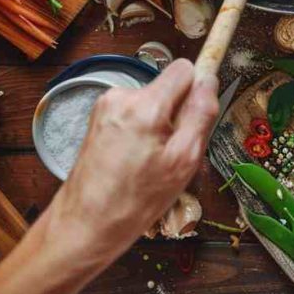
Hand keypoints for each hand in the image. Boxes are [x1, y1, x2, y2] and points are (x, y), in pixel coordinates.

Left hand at [44, 60, 218, 266]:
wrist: (84, 224)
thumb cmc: (135, 201)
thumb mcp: (183, 162)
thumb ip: (200, 115)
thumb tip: (208, 79)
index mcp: (145, 106)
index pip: (184, 68)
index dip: (196, 90)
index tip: (196, 116)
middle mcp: (122, 96)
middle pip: (168, 87)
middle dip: (176, 113)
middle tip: (171, 152)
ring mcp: (106, 105)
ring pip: (152, 101)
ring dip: (158, 124)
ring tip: (150, 161)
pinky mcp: (99, 116)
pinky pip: (134, 111)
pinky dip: (141, 129)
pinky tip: (135, 159)